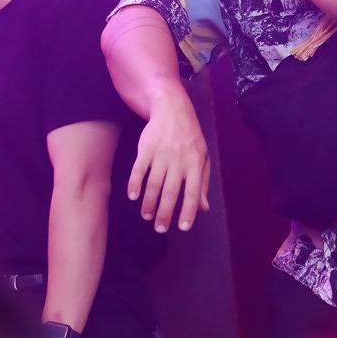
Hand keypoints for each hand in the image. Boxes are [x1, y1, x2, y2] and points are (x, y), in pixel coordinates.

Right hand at [129, 94, 210, 232]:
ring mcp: (162, 154)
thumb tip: (203, 208)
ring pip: (153, 184)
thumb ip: (203, 183)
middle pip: (170, 192)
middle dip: (164, 213)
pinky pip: (138, 170)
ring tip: (146, 215)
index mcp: (195, 163)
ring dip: (149, 203)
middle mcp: (179, 160)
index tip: (182, 227)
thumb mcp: (202, 157)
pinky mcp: (146, 148)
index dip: (188, 211)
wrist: (172, 109)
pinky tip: (133, 196)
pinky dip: (134, 184)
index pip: (193, 191)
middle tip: (159, 228)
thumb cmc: (190, 137)